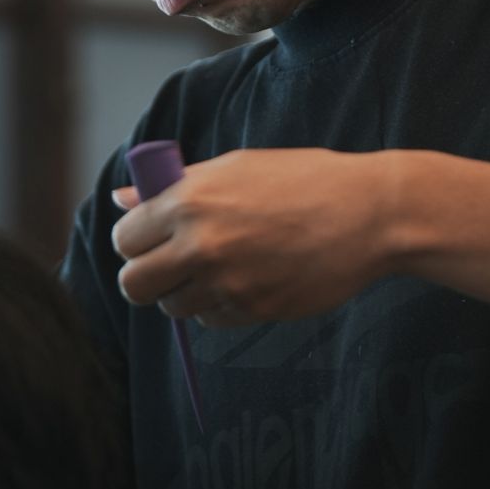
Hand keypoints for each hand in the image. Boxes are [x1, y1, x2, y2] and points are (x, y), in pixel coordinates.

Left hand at [110, 147, 409, 326]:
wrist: (368, 213)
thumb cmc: (302, 180)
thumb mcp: (235, 168)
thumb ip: (174, 186)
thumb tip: (121, 198)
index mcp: (189, 200)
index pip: (125, 239)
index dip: (135, 241)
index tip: (151, 239)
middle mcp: (201, 245)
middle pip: (134, 285)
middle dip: (146, 278)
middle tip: (170, 266)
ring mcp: (227, 282)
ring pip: (172, 307)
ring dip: (185, 293)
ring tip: (219, 268)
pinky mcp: (253, 310)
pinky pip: (211, 320)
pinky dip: (219, 306)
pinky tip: (247, 279)